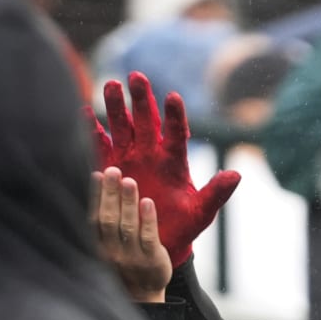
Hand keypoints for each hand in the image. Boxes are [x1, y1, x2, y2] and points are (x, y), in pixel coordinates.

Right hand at [87, 71, 239, 267]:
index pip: (176, 133)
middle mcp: (151, 153)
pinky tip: (84, 113)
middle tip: (136, 77)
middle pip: (146, 121)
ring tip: (111, 84)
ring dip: (115, 107)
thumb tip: (236, 175)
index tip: (173, 97)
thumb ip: (216, 194)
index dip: (174, 116)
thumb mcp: (201, 212)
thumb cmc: (182, 227)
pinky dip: (92, 131)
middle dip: (141, 100)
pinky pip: (100, 145)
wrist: (155, 243)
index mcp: (174, 161)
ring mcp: (129, 158)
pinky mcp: (109, 167)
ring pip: (122, 126)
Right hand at [91, 166, 170, 302]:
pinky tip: (147, 202)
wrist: (143, 291)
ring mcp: (131, 257)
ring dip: (127, 202)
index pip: (91, 219)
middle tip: (112, 171)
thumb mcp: (106, 244)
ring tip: (128, 181)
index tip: (94, 174)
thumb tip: (97, 181)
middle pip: (108, 220)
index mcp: (97, 246)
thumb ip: (102, 220)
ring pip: (127, 227)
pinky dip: (147, 219)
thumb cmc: (123, 260)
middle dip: (110, 194)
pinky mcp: (151, 260)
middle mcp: (111, 252)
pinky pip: (148, 238)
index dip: (92, 196)